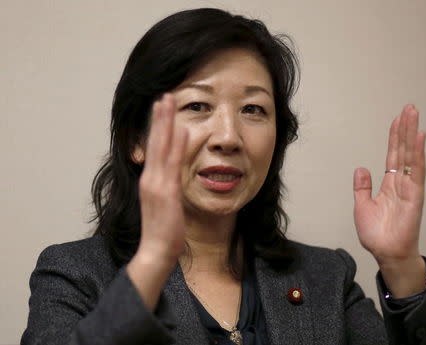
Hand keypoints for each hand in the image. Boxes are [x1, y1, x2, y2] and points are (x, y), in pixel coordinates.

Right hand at [127, 94, 187, 308]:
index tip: (160, 110)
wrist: (156, 251)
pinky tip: (181, 129)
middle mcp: (150, 178)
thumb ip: (166, 185)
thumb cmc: (162, 230)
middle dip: (159, 118)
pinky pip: (172, 163)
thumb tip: (173, 171)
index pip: (153, 149)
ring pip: (161, 147)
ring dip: (165, 123)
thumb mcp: (163, 204)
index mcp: (149, 181)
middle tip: (163, 96)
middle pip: (154, 142)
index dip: (156, 128)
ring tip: (167, 102)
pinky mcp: (166, 191)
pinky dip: (176, 145)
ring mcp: (156, 183)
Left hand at [353, 105, 425, 295]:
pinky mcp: (415, 195)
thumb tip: (361, 168)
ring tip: (413, 114)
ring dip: (412, 134)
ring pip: (411, 156)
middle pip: (404, 151)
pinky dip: (418, 154)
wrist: (385, 253)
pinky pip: (417, 171)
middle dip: (405, 129)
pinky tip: (419, 137)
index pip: (393, 156)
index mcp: (389, 184)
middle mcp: (401, 182)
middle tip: (409, 108)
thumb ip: (362, 187)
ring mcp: (410, 187)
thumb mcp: (362, 205)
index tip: (397, 120)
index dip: (394, 138)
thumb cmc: (377, 233)